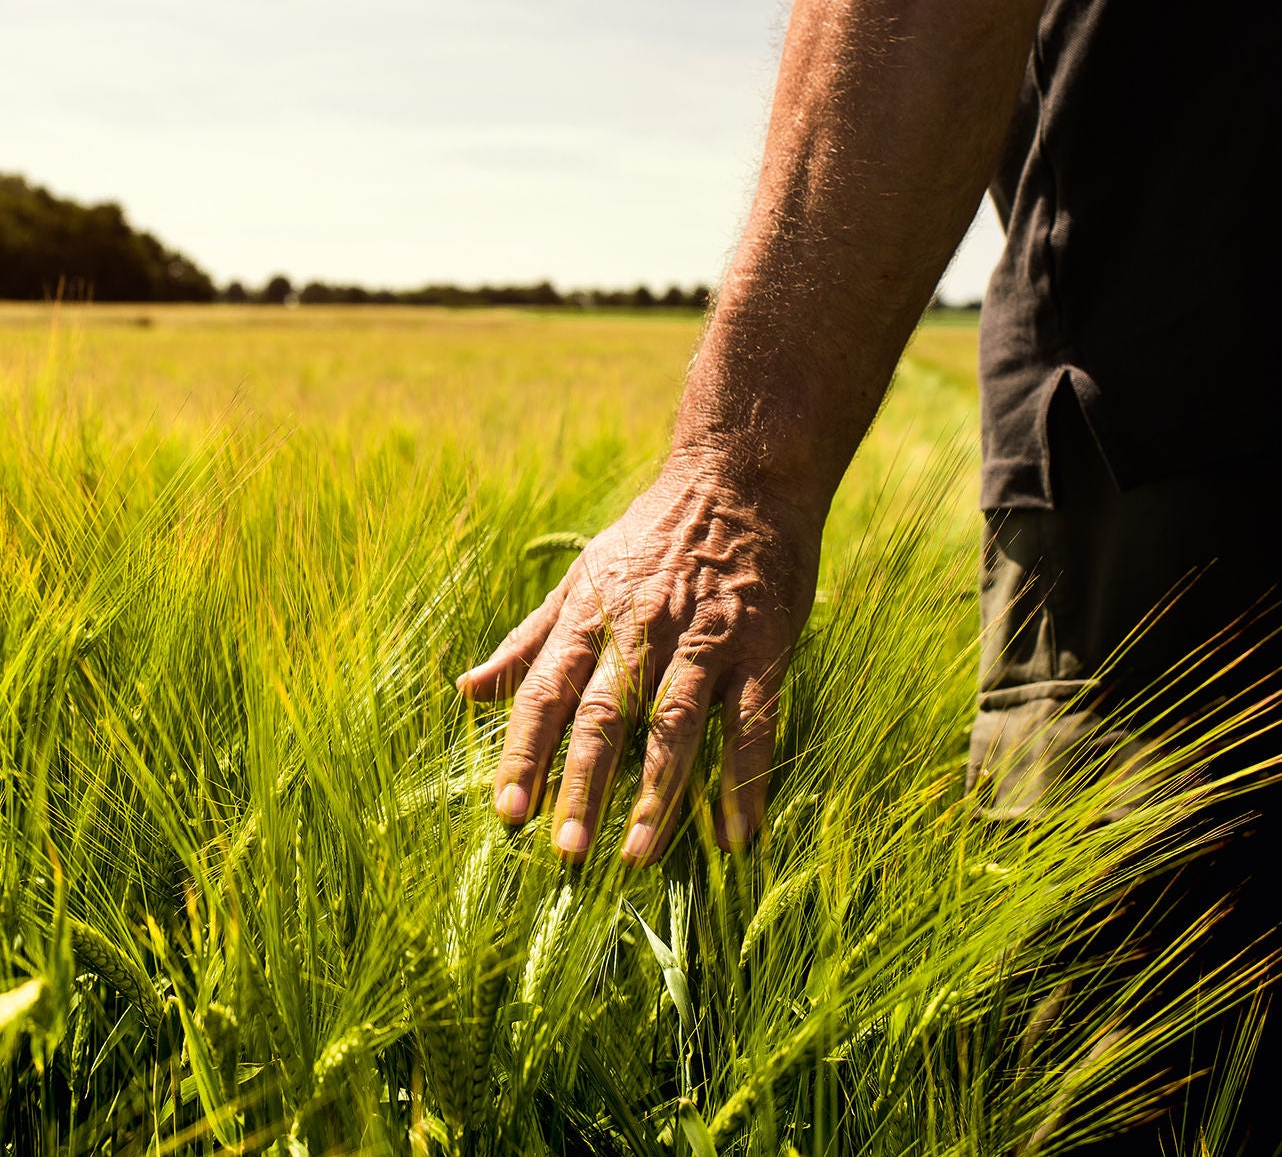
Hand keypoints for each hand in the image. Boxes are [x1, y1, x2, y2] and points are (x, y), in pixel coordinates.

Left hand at [456, 456, 821, 865]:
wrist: (740, 478)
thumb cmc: (654, 534)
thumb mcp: (582, 575)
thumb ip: (530, 638)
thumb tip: (467, 689)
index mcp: (591, 616)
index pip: (546, 692)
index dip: (525, 752)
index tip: (507, 814)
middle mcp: (642, 631)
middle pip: (606, 716)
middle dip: (583, 786)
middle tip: (567, 854)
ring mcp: (705, 640)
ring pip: (676, 725)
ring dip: (656, 794)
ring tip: (637, 856)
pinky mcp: (762, 646)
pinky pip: (752, 721)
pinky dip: (745, 778)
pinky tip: (738, 834)